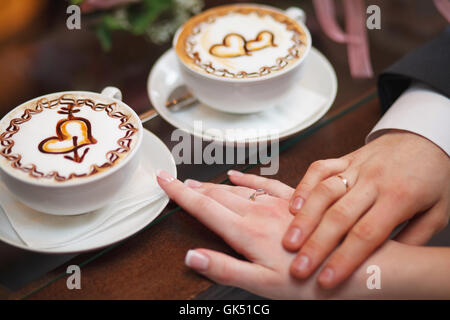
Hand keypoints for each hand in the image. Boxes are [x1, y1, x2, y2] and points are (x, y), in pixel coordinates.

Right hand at [156, 169, 323, 298]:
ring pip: (236, 189)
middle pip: (216, 195)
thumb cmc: (306, 283)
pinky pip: (265, 183)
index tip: (163, 180)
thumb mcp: (261, 285)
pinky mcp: (294, 201)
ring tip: (196, 181)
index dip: (180, 193)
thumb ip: (225, 268)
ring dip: (213, 184)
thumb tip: (192, 256)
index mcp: (246, 231)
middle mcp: (259, 212)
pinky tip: (237, 175)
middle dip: (193, 188)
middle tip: (175, 180)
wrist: (349, 265)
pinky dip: (246, 179)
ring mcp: (277, 204)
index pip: (204, 207)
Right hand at [284, 130, 449, 288]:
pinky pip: (320, 168)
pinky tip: (292, 206)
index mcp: (400, 197)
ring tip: (289, 241)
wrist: (426, 138)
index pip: (366, 234)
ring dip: (304, 218)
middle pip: (339, 216)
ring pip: (324, 192)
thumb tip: (387, 264)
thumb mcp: (438, 212)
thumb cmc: (433, 177)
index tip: (327, 279)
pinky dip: (303, 186)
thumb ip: (413, 239)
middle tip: (299, 267)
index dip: (344, 259)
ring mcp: (357, 167)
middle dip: (316, 245)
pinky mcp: (345, 158)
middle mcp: (374, 181)